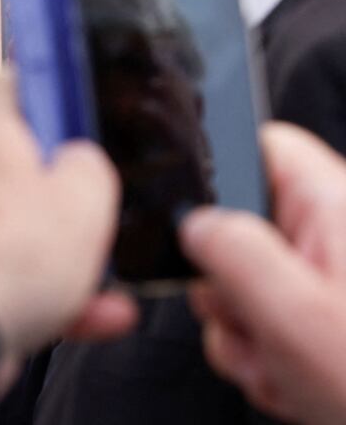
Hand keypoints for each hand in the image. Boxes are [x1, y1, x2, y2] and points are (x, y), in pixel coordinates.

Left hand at [0, 73, 136, 390]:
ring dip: (67, 255)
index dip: (45, 88)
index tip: (74, 108)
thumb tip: (82, 164)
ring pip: (22, 227)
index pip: (8, 82)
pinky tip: (90, 315)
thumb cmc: (2, 259)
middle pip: (23, 164)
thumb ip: (90, 167)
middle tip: (98, 211)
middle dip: (68, 195)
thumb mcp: (83, 197)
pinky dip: (46, 291)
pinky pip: (8, 271)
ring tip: (106, 285)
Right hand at [180, 122, 345, 423]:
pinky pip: (262, 319)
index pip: (265, 147)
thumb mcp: (295, 317)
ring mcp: (325, 279)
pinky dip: (262, 355)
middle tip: (248, 320)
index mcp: (334, 207)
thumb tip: (193, 222)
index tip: (198, 225)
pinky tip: (291, 379)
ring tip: (281, 365)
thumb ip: (235, 254)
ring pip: (243, 281)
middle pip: (239, 225)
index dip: (220, 173)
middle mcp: (331, 235)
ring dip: (242, 332)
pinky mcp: (322, 315)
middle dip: (226, 285)